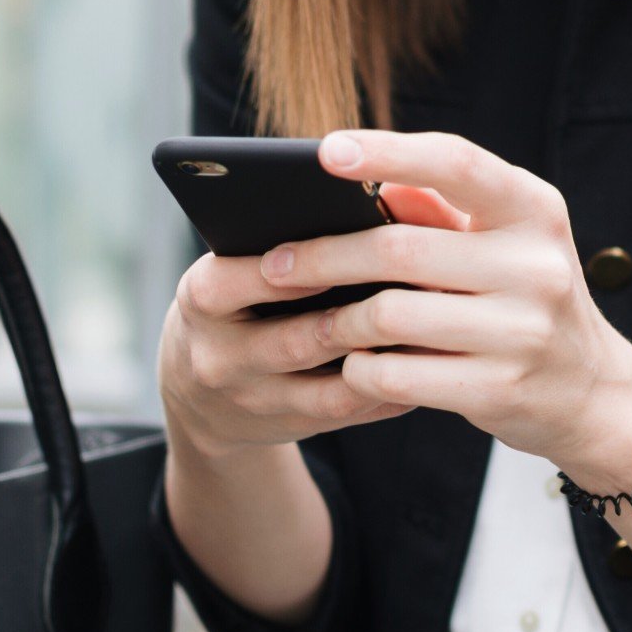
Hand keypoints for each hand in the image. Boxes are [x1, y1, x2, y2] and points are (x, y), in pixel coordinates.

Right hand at [158, 243, 428, 464]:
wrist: (201, 393)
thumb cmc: (237, 303)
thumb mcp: (234, 268)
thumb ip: (286, 242)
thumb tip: (368, 204)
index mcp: (203, 300)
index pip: (240, 280)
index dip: (299, 269)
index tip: (353, 247)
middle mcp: (219, 356)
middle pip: (294, 341)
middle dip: (356, 320)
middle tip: (415, 293)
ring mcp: (253, 401)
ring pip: (326, 390)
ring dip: (382, 361)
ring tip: (429, 333)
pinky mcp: (288, 428)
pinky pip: (346, 415)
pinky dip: (387, 393)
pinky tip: (422, 369)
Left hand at [259, 130, 631, 490]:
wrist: (590, 393)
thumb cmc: (524, 301)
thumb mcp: (503, 243)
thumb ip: (441, 209)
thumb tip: (364, 182)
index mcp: (535, 210)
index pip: (456, 162)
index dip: (389, 152)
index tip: (326, 151)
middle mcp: (536, 265)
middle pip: (400, 249)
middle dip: (324, 256)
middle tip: (273, 263)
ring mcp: (523, 331)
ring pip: (390, 315)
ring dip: (338, 319)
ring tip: (313, 319)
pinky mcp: (500, 389)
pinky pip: (397, 374)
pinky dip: (361, 368)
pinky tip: (354, 364)